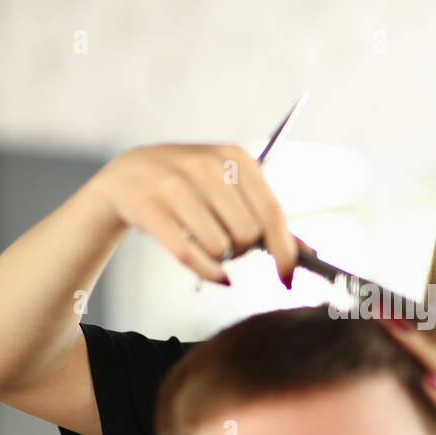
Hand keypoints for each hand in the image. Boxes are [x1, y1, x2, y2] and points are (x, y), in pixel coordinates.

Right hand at [85, 144, 303, 286]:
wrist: (128, 173)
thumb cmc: (190, 185)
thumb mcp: (229, 186)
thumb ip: (265, 215)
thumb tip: (307, 251)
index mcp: (235, 156)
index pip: (272, 213)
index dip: (285, 251)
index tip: (288, 277)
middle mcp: (206, 166)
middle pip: (247, 233)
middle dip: (244, 250)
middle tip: (232, 248)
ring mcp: (175, 185)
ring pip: (219, 246)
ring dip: (221, 258)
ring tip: (210, 245)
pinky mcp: (150, 208)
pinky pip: (189, 255)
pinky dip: (207, 272)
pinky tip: (214, 274)